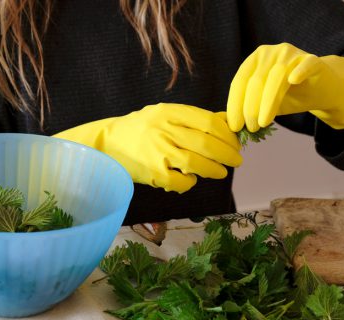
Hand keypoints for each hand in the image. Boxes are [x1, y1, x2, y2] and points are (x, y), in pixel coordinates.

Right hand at [54, 103, 241, 192]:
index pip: (209, 122)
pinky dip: (189, 182)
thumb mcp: (165, 114)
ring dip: (214, 170)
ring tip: (220, 172)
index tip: (235, 143)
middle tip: (236, 161)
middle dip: (227, 154)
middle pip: (206, 143)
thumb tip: (227, 122)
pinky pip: (179, 181)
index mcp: (170, 112)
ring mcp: (157, 151)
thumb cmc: (142, 129)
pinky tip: (190, 179)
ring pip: (196, 163)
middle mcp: (164, 129)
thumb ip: (195, 118)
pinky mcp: (152, 171)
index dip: (228, 135)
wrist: (108, 142)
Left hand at [227, 43, 343, 131]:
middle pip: (256, 81)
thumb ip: (248, 108)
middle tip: (251, 128)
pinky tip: (293, 80)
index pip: (240, 82)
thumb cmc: (288, 97)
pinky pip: (304, 65)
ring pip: (276, 77)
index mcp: (254, 61)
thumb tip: (230, 125)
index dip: (235, 105)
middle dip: (250, 107)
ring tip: (263, 122)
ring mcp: (291, 53)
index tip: (235, 126)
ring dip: (268, 102)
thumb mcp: (263, 103)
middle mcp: (270, 53)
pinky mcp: (312, 59)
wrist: (321, 90)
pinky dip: (299, 71)